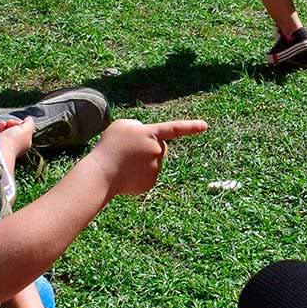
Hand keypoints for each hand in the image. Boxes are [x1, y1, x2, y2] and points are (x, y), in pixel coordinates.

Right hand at [0, 116, 34, 158]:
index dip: (19, 123)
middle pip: (13, 129)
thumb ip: (30, 123)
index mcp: (24, 143)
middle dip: (10, 123)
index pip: (23, 129)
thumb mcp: (26, 129)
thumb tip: (28, 119)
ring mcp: (5, 145)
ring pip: (4, 130)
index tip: (15, 123)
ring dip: (2, 124)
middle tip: (7, 124)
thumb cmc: (13, 141)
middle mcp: (15, 145)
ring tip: (1, 125)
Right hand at [91, 118, 207, 195]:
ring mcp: (156, 168)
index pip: (174, 128)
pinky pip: (148, 174)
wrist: (101, 174)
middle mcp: (157, 151)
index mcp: (151, 134)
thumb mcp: (122, 125)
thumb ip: (139, 126)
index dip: (190, 126)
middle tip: (129, 150)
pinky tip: (125, 174)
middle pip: (160, 146)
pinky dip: (138, 174)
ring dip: (141, 160)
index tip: (205, 126)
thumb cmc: (110, 146)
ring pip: (153, 161)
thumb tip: (150, 138)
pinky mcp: (151, 182)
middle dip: (150, 146)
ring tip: (124, 162)